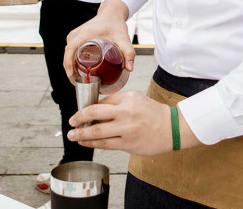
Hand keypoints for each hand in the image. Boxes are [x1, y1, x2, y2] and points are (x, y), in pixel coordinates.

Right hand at [63, 0, 133, 82]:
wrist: (112, 13)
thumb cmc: (116, 24)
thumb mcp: (123, 38)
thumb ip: (128, 52)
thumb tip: (130, 69)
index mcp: (83, 35)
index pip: (69, 52)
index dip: (68, 67)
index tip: (73, 79)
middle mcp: (75, 35)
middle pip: (67, 56)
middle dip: (71, 72)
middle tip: (81, 85)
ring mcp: (74, 36)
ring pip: (68, 54)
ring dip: (70, 67)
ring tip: (80, 80)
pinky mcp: (75, 37)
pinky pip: (70, 51)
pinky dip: (72, 61)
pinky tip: (78, 71)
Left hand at [68, 91, 197, 155]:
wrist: (171, 128)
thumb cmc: (154, 113)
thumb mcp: (136, 98)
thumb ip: (117, 101)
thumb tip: (97, 108)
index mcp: (127, 99)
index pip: (101, 102)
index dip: (87, 108)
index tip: (79, 113)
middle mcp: (126, 113)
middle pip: (95, 114)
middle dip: (79, 119)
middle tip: (71, 122)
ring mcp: (126, 129)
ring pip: (97, 132)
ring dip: (81, 134)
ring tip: (73, 135)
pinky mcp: (127, 144)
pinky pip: (105, 144)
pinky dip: (92, 143)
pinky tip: (86, 142)